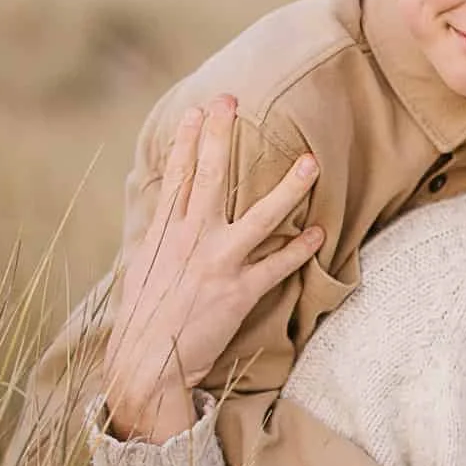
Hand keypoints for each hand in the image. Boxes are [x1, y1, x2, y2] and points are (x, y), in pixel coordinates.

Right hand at [104, 96, 323, 442]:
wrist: (146, 363)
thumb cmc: (147, 316)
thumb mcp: (145, 268)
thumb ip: (163, 237)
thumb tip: (173, 211)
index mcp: (164, 233)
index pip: (179, 176)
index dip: (190, 141)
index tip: (202, 109)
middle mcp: (190, 240)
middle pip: (211, 178)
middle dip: (222, 137)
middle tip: (235, 101)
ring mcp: (217, 263)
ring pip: (259, 217)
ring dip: (288, 189)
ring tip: (311, 163)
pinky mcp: (238, 291)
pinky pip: (278, 265)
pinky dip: (300, 249)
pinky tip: (321, 232)